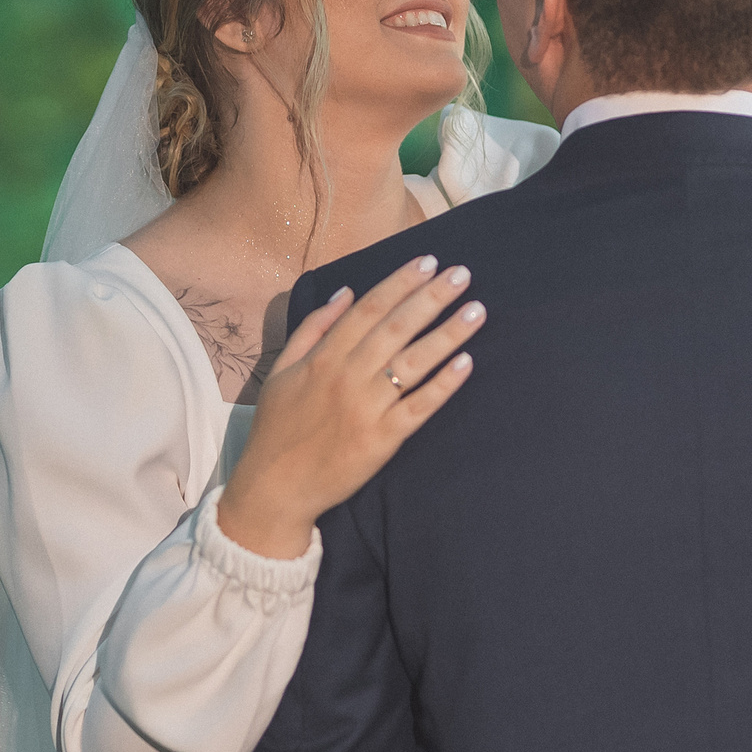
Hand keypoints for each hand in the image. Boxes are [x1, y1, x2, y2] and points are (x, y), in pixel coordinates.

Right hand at [216, 255, 485, 558]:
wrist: (275, 488)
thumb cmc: (277, 428)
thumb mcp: (281, 370)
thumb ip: (312, 328)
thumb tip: (345, 291)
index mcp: (323, 358)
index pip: (369, 308)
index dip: (400, 283)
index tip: (427, 262)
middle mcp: (348, 377)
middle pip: (397, 327)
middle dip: (432, 297)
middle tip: (462, 274)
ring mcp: (367, 408)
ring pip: (414, 362)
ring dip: (447, 334)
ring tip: (476, 311)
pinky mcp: (383, 439)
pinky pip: (420, 407)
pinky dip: (443, 385)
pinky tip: (466, 363)